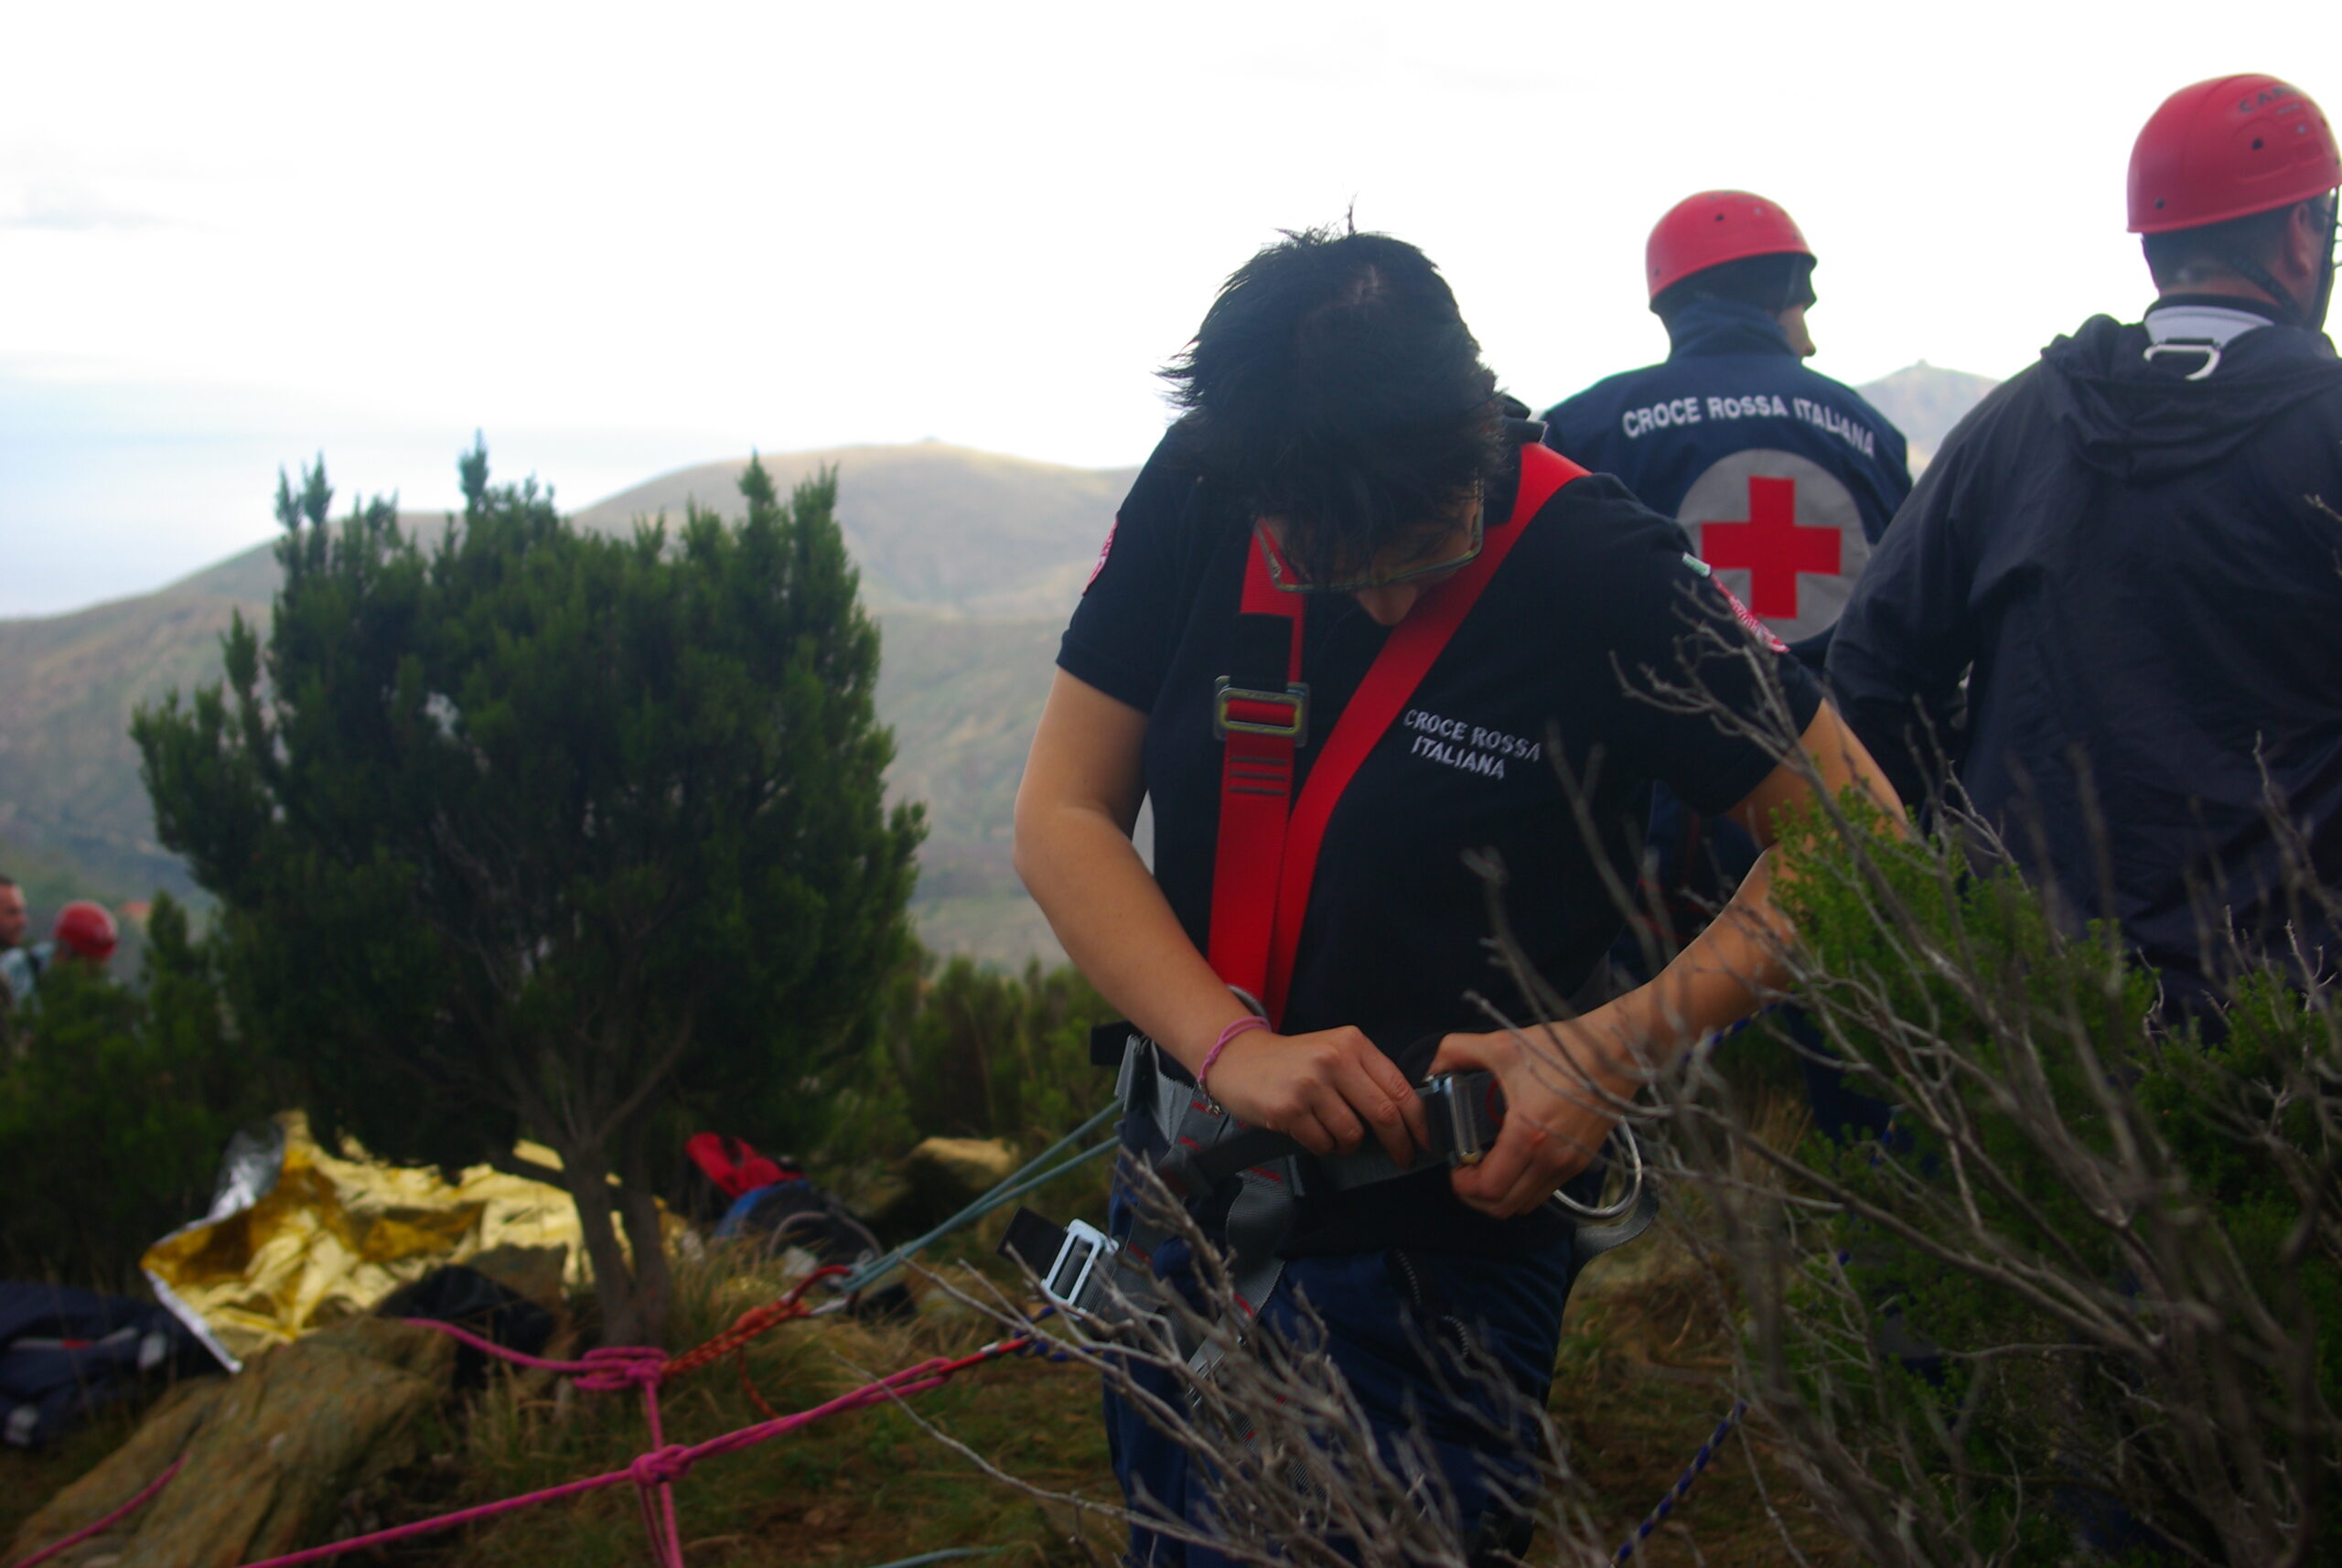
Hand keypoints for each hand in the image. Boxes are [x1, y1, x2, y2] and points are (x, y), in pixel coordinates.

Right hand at [1201, 1025, 1429, 1167]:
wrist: (1237, 1058)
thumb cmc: (1294, 1061)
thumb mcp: (1334, 1052)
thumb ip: (1368, 1076)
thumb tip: (1406, 1119)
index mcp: (1352, 1043)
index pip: (1399, 1087)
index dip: (1418, 1121)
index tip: (1424, 1141)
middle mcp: (1333, 1059)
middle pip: (1383, 1113)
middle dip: (1399, 1143)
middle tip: (1402, 1158)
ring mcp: (1309, 1084)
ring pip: (1352, 1134)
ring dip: (1349, 1144)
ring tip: (1336, 1135)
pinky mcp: (1288, 1109)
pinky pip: (1323, 1144)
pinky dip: (1324, 1146)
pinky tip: (1312, 1132)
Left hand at [1431, 1011, 1639, 1218]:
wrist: (1617, 1051)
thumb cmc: (1562, 1049)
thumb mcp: (1502, 1044)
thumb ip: (1456, 1052)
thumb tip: (1433, 1069)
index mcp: (1528, 1135)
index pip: (1490, 1188)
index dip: (1463, 1187)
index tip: (1455, 1168)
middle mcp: (1551, 1159)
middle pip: (1506, 1206)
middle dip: (1477, 1197)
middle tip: (1466, 1172)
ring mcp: (1570, 1164)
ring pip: (1527, 1203)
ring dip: (1503, 1194)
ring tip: (1488, 1167)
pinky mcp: (1583, 1161)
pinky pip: (1547, 1190)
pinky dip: (1525, 1185)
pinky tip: (1515, 1158)